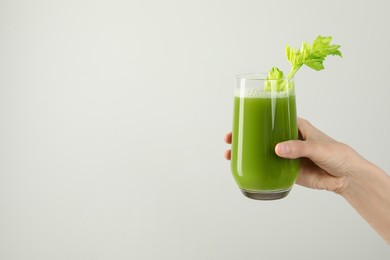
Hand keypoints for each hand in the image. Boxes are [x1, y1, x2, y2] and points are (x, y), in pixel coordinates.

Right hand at [225, 118, 364, 193]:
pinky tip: (244, 168)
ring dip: (246, 152)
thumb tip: (277, 149)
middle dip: (244, 135)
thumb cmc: (337, 154)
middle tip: (229, 138)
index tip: (240, 119)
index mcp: (295, 126)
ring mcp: (285, 155)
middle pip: (262, 134)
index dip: (255, 118)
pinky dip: (255, 167)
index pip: (272, 118)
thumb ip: (299, 148)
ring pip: (262, 151)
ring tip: (230, 154)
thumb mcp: (318, 147)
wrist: (346, 177)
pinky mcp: (286, 170)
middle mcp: (287, 139)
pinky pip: (268, 167)